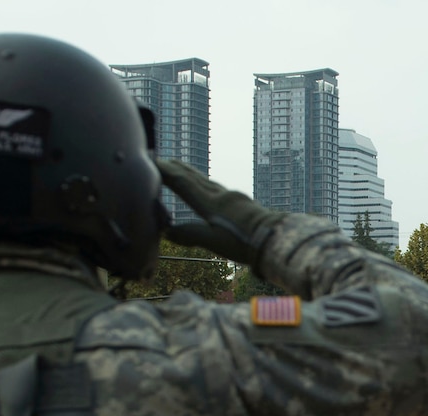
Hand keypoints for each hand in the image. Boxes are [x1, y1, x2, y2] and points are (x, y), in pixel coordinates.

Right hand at [156, 158, 285, 266]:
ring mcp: (232, 197)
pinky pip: (216, 188)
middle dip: (175, 168)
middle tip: (160, 160)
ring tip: (179, 169)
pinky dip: (204, 183)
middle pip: (193, 177)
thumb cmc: (245, 243)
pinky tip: (207, 189)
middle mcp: (220, 195)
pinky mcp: (240, 202)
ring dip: (189, 173)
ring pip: (205, 181)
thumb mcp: (214, 242)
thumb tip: (167, 231)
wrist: (276, 238)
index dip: (166, 172)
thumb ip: (190, 235)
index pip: (183, 183)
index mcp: (210, 203)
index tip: (152, 163)